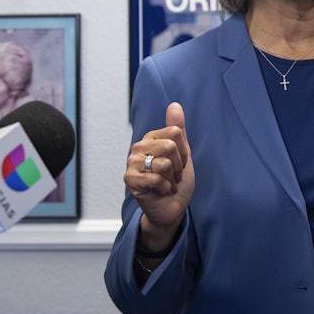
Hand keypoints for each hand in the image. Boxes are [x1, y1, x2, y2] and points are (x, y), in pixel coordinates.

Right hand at [124, 102, 193, 251]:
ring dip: (172, 179)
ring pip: (164, 163)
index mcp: (151, 138)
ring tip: (167, 184)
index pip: (175, 133)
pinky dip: (165, 188)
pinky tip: (161, 192)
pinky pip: (156, 178)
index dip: (183, 151)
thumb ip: (178, 129)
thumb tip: (175, 105)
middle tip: (173, 176)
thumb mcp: (183, 153)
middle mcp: (139, 147)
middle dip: (178, 166)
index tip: (180, 163)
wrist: (171, 208)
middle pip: (170, 146)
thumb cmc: (176, 182)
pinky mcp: (130, 179)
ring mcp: (132, 163)